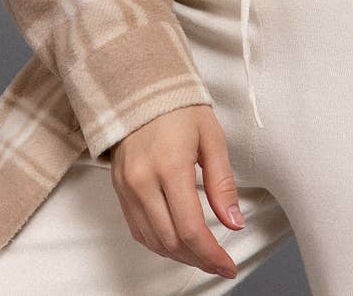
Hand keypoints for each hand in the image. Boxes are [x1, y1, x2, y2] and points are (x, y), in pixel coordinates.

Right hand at [109, 104, 242, 279]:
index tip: (228, 265)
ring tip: (202, 254)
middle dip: (198, 259)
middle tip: (219, 262)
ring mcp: (127, 187)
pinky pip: (138, 229)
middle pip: (171, 241)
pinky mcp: (119, 189)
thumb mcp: (211, 138)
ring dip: (179, 255)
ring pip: (153, 241)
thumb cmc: (179, 107)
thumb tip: (233, 222)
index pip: (190, 228)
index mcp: (170, 166)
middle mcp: (143, 181)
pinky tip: (177, 241)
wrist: (141, 88)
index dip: (211, 255)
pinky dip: (159, 242)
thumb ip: (223, 183)